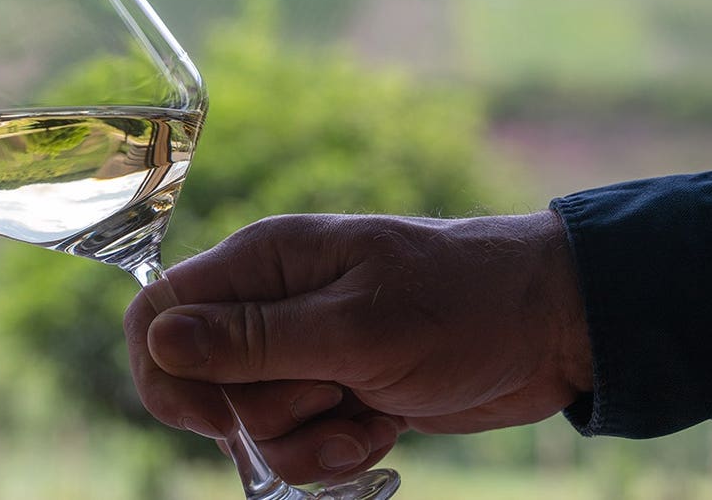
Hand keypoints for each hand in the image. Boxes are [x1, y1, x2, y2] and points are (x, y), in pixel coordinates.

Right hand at [124, 212, 590, 485]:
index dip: (165, 372)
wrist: (553, 329)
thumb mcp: (357, 327)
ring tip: (367, 413)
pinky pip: (297, 442)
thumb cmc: (464, 306)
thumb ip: (254, 339)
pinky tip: (384, 426)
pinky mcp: (334, 391)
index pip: (159, 311)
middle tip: (330, 393)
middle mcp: (272, 304)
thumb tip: (158, 341)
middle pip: (204, 381)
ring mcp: (304, 352)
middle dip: (263, 413)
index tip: (212, 418)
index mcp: (263, 262)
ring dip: (307, 439)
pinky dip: (336, 448)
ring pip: (252, 423)